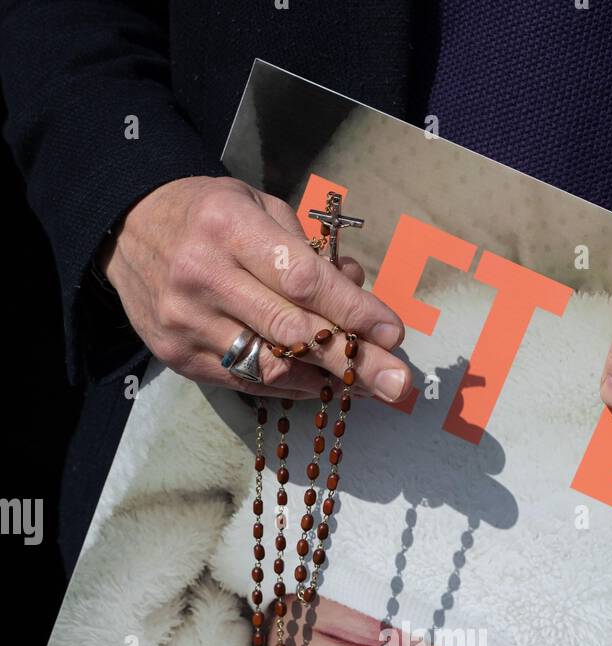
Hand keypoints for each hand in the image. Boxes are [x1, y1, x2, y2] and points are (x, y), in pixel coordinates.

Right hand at [99, 175, 410, 400]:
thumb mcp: (256, 206)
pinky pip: (248, 382)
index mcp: (227, 227)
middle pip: (293, 331)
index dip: (352, 311)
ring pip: (271, 365)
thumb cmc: (206, 215)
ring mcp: (187, 324)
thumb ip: (306, 250)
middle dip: (354, 360)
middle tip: (399, 383)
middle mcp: (204, 278)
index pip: (302, 280)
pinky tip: (319, 383)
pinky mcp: (179, 358)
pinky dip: (290, 385)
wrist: (125, 229)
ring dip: (326, 379)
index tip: (392, 333)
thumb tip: (358, 291)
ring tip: (365, 384)